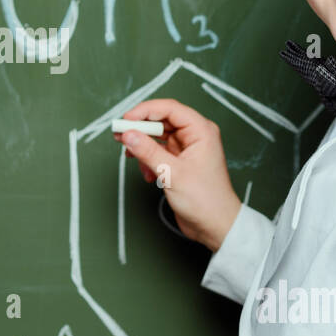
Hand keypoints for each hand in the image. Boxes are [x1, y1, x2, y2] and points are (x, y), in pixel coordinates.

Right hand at [112, 98, 241, 251]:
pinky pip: (158, 152)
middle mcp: (195, 136)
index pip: (169, 109)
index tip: (126, 120)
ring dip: (142, 145)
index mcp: (201, 131)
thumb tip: (128, 135)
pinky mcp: (180, 163)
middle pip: (162, 121)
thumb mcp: (172, 173)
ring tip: (129, 154)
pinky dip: (148, 159)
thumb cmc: (205, 200)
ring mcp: (187, 150)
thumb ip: (148, 151)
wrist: (215, 226)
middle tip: (120, 135)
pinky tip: (145, 173)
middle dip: (140, 128)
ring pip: (158, 137)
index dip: (145, 111)